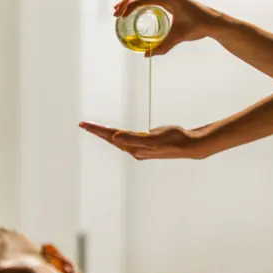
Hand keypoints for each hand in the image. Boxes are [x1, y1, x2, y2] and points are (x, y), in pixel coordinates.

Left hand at [79, 122, 211, 159]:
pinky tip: (117, 135)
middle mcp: (134, 149)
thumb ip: (133, 138)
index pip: (111, 136)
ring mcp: (140, 148)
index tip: (84, 124)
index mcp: (133, 147)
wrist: (188, 146)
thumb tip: (115, 138)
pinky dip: (118, 135)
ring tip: (94, 129)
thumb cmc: (172, 140)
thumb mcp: (153, 138)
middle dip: (97, 131)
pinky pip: (127, 139)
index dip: (97, 130)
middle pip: (111, 139)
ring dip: (106, 134)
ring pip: (118, 140)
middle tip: (83, 124)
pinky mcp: (146, 145)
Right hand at [114, 0, 220, 56]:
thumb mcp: (179, 37)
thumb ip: (163, 46)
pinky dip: (142, 3)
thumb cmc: (199, 27)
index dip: (129, 6)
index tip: (120, 15)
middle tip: (116, 13)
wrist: (213, 22)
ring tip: (121, 11)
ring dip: (133, 2)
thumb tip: (147, 55)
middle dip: (127, 2)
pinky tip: (136, 11)